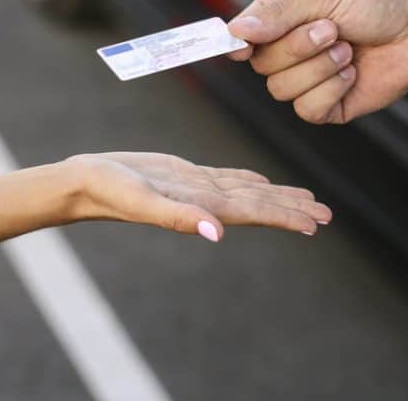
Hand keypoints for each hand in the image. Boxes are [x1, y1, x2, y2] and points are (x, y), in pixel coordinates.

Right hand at [66, 152, 331, 240]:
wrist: (80, 183)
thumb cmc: (105, 191)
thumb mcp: (141, 201)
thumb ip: (178, 218)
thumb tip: (218, 233)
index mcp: (201, 206)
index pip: (254, 211)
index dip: (285, 217)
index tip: (316, 224)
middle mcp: (204, 200)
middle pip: (258, 203)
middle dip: (292, 209)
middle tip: (327, 215)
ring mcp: (195, 187)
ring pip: (246, 191)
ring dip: (276, 196)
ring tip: (306, 202)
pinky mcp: (183, 175)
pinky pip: (225, 178)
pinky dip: (247, 180)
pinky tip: (260, 182)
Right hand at [227, 0, 407, 123]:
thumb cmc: (376, 3)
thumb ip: (279, 12)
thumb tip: (237, 29)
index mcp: (282, 21)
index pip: (242, 37)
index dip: (237, 44)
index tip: (243, 47)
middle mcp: (290, 52)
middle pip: (263, 66)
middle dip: (298, 48)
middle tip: (332, 30)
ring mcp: (309, 81)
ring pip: (282, 90)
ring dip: (319, 68)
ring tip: (348, 50)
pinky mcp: (329, 106)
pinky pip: (308, 110)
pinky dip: (331, 90)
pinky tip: (352, 74)